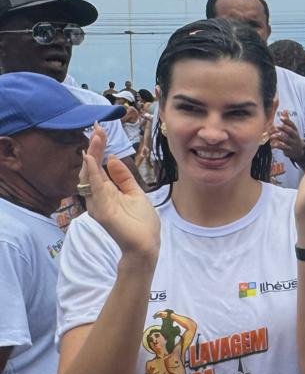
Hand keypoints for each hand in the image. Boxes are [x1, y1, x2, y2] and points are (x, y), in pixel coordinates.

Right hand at [80, 126, 159, 258]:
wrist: (147, 245)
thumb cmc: (141, 222)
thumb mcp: (134, 193)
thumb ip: (123, 177)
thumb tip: (112, 158)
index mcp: (106, 193)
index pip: (98, 168)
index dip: (98, 150)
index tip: (101, 132)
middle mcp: (98, 198)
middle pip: (91, 169)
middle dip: (94, 148)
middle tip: (98, 129)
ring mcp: (98, 205)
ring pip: (89, 176)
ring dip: (92, 156)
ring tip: (96, 138)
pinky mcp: (102, 212)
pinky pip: (94, 190)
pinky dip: (92, 174)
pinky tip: (91, 159)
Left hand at [269, 111, 304, 162]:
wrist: (299, 151)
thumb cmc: (293, 138)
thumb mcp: (292, 129)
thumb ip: (287, 120)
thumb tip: (285, 110)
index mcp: (295, 130)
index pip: (292, 125)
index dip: (287, 121)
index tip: (281, 117)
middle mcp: (295, 136)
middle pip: (291, 131)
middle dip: (284, 128)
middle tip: (277, 126)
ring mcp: (292, 143)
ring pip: (287, 139)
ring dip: (279, 136)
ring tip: (272, 135)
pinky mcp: (289, 150)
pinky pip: (284, 147)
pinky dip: (278, 145)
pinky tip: (272, 144)